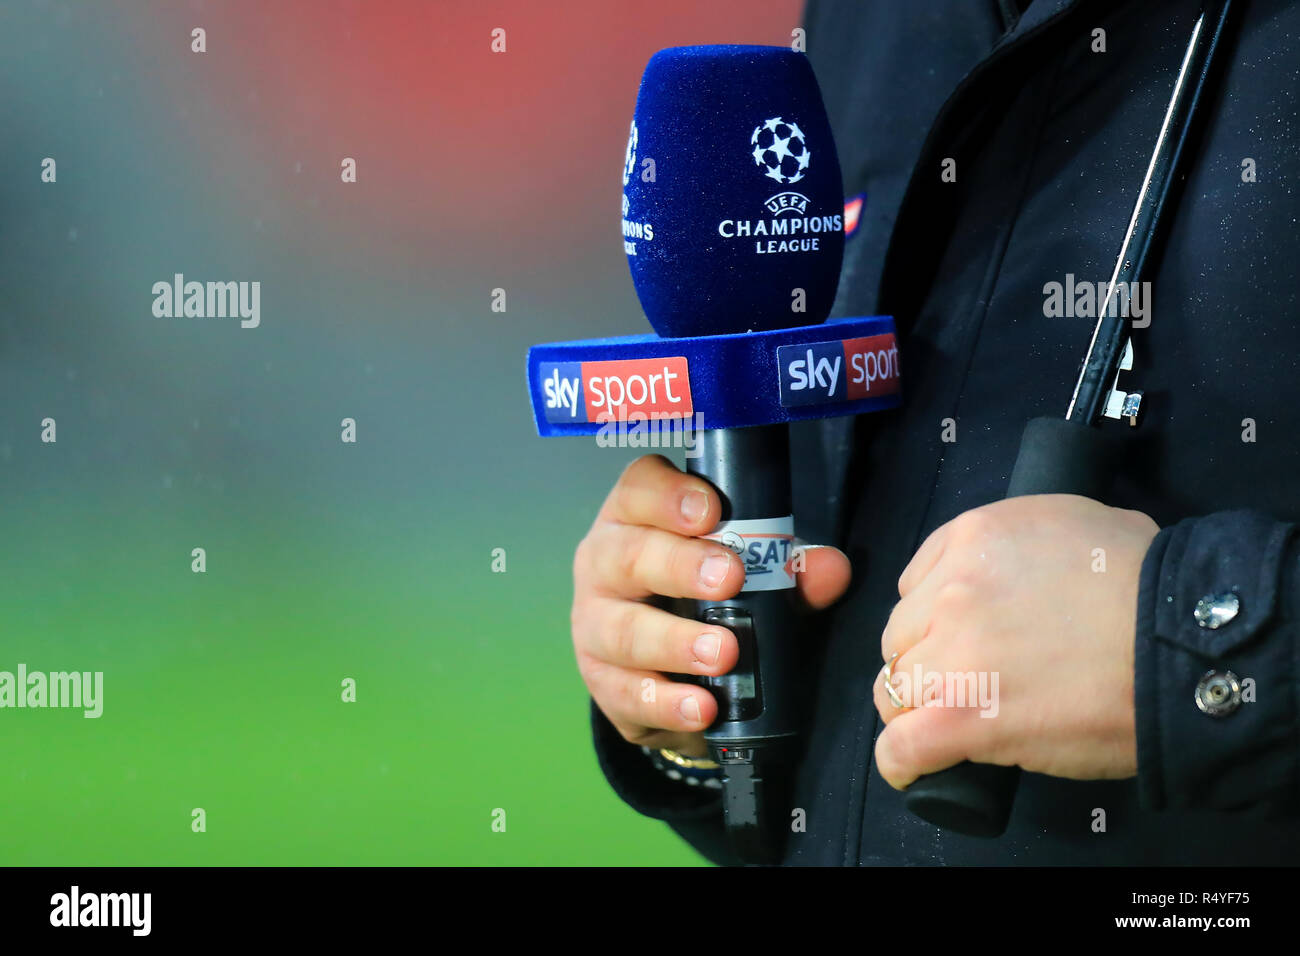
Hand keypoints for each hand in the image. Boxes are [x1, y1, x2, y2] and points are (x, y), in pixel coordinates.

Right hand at [573, 454, 850, 756]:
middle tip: (728, 578)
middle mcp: (605, 564)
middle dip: (679, 566)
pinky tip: (701, 707)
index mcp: (638, 519)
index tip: (710, 510)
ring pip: (623, 630)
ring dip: (674, 642)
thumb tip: (831, 568)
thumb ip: (789, 569)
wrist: (671, 674)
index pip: (639, 489)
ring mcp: (594, 625)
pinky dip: (665, 702)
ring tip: (723, 653)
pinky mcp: (602, 683)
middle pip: (628, 555)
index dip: (668, 496)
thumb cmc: (706, 599)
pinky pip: (626, 693)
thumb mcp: (752, 576)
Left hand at [871, 494, 1158, 786]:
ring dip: (917, 708)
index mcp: (974, 537)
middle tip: (969, 681)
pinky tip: (910, 767)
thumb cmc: (1153, 585)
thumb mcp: (1083, 521)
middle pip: (903, 637)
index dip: (936, 617)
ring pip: (895, 688)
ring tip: (949, 724)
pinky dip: (901, 760)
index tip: (960, 637)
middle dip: (927, 660)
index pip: (917, 585)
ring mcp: (952, 653)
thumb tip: (1027, 563)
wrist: (1183, 646)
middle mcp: (952, 589)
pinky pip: (901, 745)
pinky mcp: (962, 717)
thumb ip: (1029, 540)